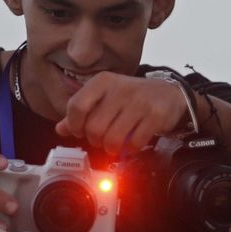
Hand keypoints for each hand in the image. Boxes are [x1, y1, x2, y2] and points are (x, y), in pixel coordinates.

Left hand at [54, 73, 188, 154]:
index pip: (76, 106)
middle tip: (102, 140)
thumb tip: (60, 128)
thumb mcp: (105, 98)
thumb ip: (82, 112)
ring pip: (112, 138)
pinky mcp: (155, 116)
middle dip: (95, 140)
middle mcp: (120, 89)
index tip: (81, 131)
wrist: (170, 94)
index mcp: (103, 82)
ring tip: (115, 145)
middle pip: (94, 127)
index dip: (75, 125)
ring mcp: (139, 102)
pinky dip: (130, 150)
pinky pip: (134, 143)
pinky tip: (131, 144)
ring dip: (111, 148)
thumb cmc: (131, 98)